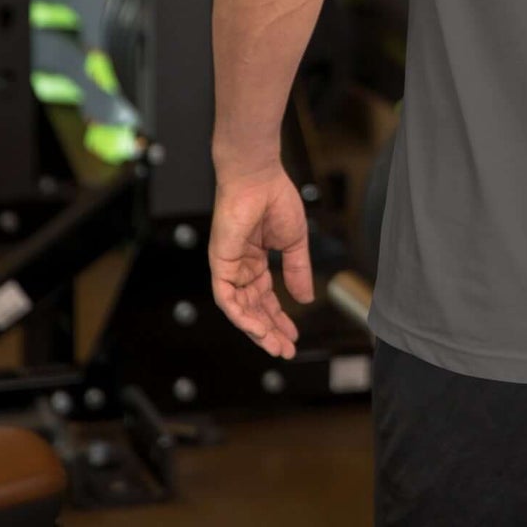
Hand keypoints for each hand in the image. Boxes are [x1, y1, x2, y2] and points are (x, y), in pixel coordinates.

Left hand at [208, 163, 313, 357]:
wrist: (258, 177)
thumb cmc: (275, 199)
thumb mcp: (294, 242)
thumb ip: (298, 270)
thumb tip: (306, 298)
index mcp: (256, 260)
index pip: (265, 298)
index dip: (279, 318)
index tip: (293, 336)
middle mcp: (240, 267)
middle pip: (253, 308)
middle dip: (270, 330)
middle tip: (285, 350)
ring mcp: (228, 266)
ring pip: (239, 309)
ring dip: (257, 329)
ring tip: (274, 346)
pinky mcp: (219, 264)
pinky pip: (227, 298)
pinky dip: (241, 315)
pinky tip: (258, 328)